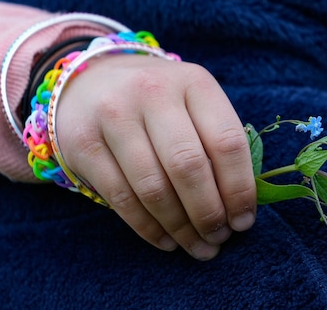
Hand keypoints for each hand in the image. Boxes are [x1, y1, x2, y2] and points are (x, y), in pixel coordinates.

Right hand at [55, 55, 255, 259]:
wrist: (93, 81)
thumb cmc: (160, 102)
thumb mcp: (194, 104)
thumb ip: (216, 142)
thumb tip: (239, 208)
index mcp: (194, 82)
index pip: (227, 141)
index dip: (239, 189)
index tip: (244, 221)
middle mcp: (153, 92)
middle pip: (189, 166)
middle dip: (208, 213)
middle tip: (218, 239)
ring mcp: (114, 115)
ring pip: (154, 187)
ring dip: (180, 227)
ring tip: (197, 246)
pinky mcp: (83, 143)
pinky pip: (120, 198)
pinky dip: (148, 228)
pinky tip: (166, 240)